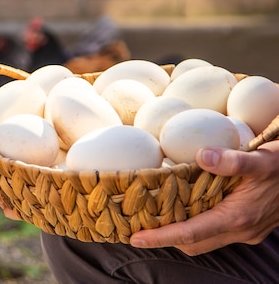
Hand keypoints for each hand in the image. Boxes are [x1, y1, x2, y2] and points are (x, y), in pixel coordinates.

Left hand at [130, 140, 278, 254]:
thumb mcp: (263, 158)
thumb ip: (233, 160)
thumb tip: (202, 156)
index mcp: (238, 218)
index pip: (190, 234)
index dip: (160, 237)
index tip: (135, 238)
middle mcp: (240, 230)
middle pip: (192, 242)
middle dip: (163, 238)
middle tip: (136, 226)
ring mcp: (246, 231)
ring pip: (203, 239)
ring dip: (179, 232)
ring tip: (152, 218)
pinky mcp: (250, 226)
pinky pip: (215, 231)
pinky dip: (195, 225)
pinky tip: (184, 209)